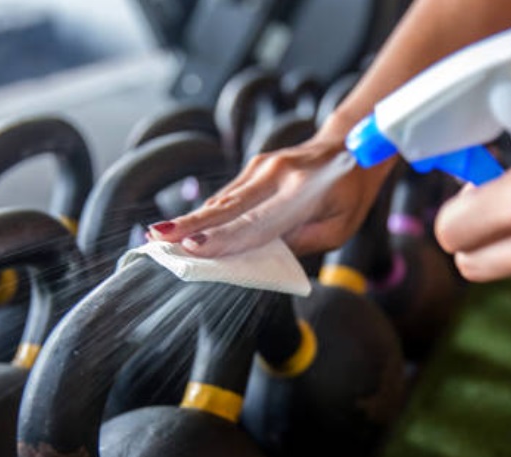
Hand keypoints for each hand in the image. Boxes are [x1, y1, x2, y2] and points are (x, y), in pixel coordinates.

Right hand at [146, 127, 393, 257]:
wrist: (350, 148)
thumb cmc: (348, 195)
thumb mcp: (339, 228)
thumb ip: (302, 241)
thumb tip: (260, 255)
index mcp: (301, 190)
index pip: (258, 221)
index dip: (225, 237)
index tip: (195, 248)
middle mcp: (277, 172)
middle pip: (229, 205)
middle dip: (192, 224)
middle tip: (159, 238)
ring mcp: (263, 165)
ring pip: (223, 199)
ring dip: (192, 218)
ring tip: (159, 235)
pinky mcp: (255, 167)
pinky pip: (229, 195)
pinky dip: (207, 212)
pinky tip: (184, 228)